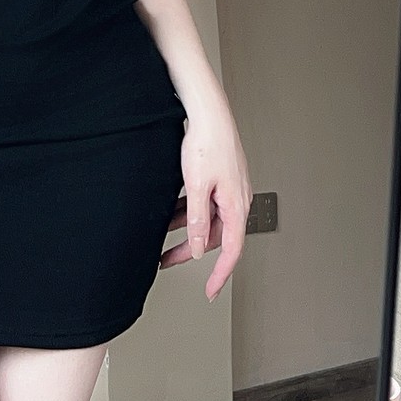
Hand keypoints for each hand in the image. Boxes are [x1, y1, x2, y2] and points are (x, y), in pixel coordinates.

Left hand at [158, 103, 252, 301]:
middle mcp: (237, 198)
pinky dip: (189, 211)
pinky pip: (206, 203)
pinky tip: (172, 212)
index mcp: (236, 205)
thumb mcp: (196, 186)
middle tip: (168, 261)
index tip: (210, 291)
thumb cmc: (207, 141)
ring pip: (209, 218)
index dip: (220, 274)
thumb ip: (197, 220)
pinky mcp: (220, 176)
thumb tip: (197, 248)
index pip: (231, 250)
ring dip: (187, 230)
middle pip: (216, 236)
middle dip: (191, 251)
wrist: (209, 110)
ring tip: (163, 238)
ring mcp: (229, 187)